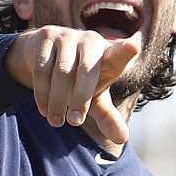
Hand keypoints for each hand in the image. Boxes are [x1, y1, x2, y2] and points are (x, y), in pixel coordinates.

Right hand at [8, 25, 138, 148]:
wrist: (47, 55)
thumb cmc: (79, 80)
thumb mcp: (96, 99)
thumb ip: (108, 117)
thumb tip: (122, 139)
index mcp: (108, 55)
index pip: (118, 55)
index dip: (125, 51)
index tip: (133, 48)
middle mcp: (90, 41)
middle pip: (86, 71)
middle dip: (80, 99)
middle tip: (74, 122)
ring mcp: (67, 37)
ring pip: (61, 72)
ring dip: (57, 100)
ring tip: (56, 121)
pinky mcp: (46, 36)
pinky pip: (42, 68)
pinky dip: (42, 92)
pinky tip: (44, 109)